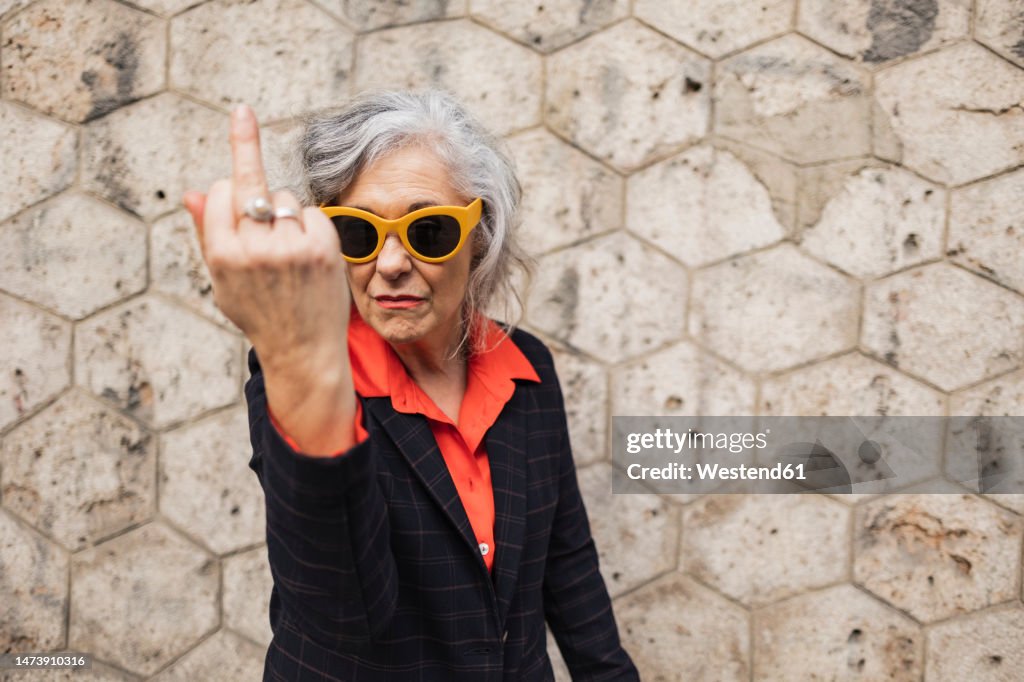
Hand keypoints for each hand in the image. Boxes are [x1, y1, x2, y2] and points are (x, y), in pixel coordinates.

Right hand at [183, 104, 348, 375]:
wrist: (302, 351)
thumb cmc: (259, 314)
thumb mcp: (223, 281)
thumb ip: (209, 234)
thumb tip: (193, 192)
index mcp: (223, 255)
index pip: (222, 192)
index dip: (228, 188)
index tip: (234, 131)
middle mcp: (255, 249)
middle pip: (252, 186)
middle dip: (246, 147)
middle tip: (241, 110)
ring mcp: (291, 248)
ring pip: (285, 199)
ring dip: (284, 213)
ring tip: (287, 252)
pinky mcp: (322, 249)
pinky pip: (312, 213)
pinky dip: (310, 225)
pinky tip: (309, 254)